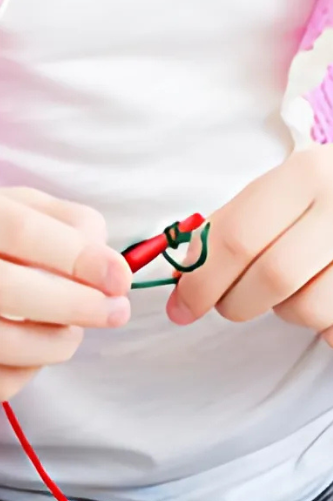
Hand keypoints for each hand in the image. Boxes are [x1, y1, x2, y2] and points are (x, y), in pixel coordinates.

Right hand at [0, 181, 131, 401]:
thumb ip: (60, 221)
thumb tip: (105, 266)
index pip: (17, 231)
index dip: (78, 257)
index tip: (118, 276)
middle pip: (7, 292)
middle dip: (77, 306)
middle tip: (113, 311)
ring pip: (2, 347)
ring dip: (57, 345)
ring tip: (72, 332)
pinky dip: (28, 373)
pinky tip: (31, 354)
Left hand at [167, 146, 332, 340]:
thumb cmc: (317, 198)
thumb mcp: (274, 193)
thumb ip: (224, 232)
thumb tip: (181, 285)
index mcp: (306, 175)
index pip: (237, 239)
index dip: (200, 283)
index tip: (182, 308)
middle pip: (272, 278)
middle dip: (236, 303)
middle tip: (231, 303)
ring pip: (308, 308)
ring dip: (287, 311)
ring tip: (296, 287)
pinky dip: (325, 325)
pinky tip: (326, 296)